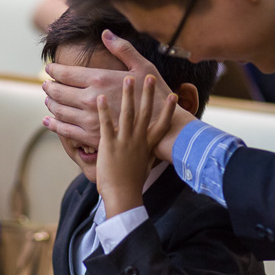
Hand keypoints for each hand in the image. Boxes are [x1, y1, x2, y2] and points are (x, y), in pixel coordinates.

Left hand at [43, 30, 182, 149]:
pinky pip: (65, 130)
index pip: (66, 73)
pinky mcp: (91, 137)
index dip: (54, 70)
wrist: (163, 129)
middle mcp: (90, 99)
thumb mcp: (142, 66)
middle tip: (45, 84)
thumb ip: (122, 48)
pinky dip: (54, 125)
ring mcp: (89, 119)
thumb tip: (106, 33)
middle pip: (58, 91)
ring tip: (48, 100)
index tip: (49, 68)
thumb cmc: (155, 95)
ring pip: (59, 110)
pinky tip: (49, 121)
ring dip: (50, 104)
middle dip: (49, 86)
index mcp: (99, 79)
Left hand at [96, 75, 177, 218]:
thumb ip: (146, 153)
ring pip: (128, 113)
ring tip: (128, 79)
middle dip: (148, 94)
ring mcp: (125, 141)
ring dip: (128, 95)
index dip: (169, 110)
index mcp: (148, 144)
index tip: (174, 96)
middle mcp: (138, 140)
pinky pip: (107, 124)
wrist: (123, 196)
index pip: (162, 124)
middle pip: (146, 112)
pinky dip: (104, 110)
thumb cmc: (132, 183)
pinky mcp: (109, 145)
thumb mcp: (144, 165)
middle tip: (151, 78)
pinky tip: (99, 97)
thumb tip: (151, 149)